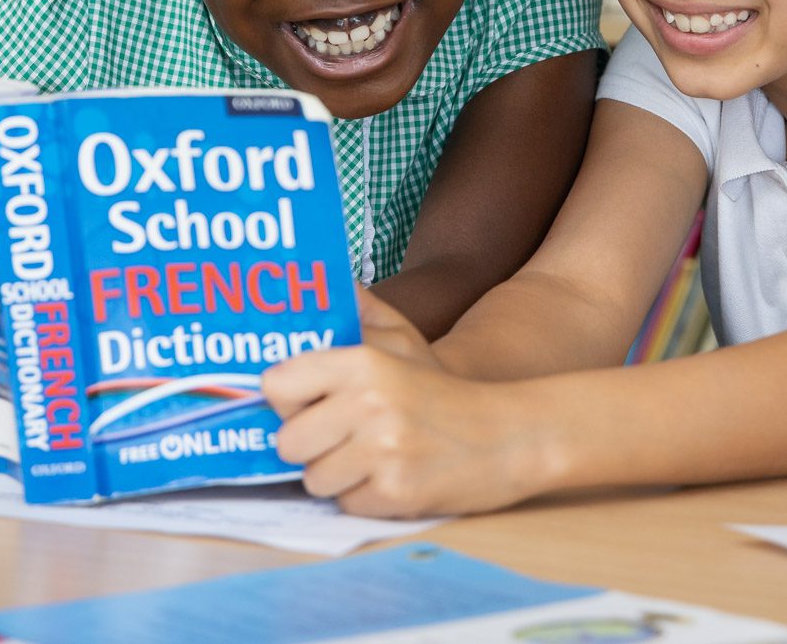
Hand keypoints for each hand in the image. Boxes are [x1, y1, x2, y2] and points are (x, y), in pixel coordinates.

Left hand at [265, 301, 540, 517]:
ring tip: (370, 457)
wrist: (509, 436)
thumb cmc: (442, 391)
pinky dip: (365, 497)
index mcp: (363, 363)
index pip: (277, 384)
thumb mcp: (404, 338)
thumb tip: (324, 282)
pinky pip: (346, 504)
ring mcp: (382, 451)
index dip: (287, 400)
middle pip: (288, 442)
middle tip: (340, 437)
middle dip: (310, 446)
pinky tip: (391, 476)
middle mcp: (368, 404)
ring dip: (337, 475)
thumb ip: (359, 311)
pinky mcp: (395, 493)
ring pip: (314, 479)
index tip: (305, 404)